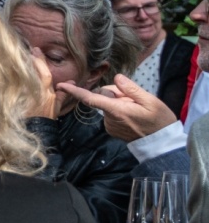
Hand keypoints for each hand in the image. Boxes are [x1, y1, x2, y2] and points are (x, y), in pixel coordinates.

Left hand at [58, 73, 179, 142]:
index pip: (91, 99)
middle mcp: (109, 119)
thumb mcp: (151, 101)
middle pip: (104, 96)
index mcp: (117, 111)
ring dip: (119, 102)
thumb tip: (116, 78)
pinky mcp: (111, 129)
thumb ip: (132, 89)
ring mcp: (109, 125)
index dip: (75, 91)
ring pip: (108, 104)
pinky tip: (133, 115)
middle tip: (135, 99)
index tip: (61, 85)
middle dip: (116, 93)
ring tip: (136, 109)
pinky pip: (111, 112)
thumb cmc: (159, 121)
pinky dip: (119, 110)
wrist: (161, 144)